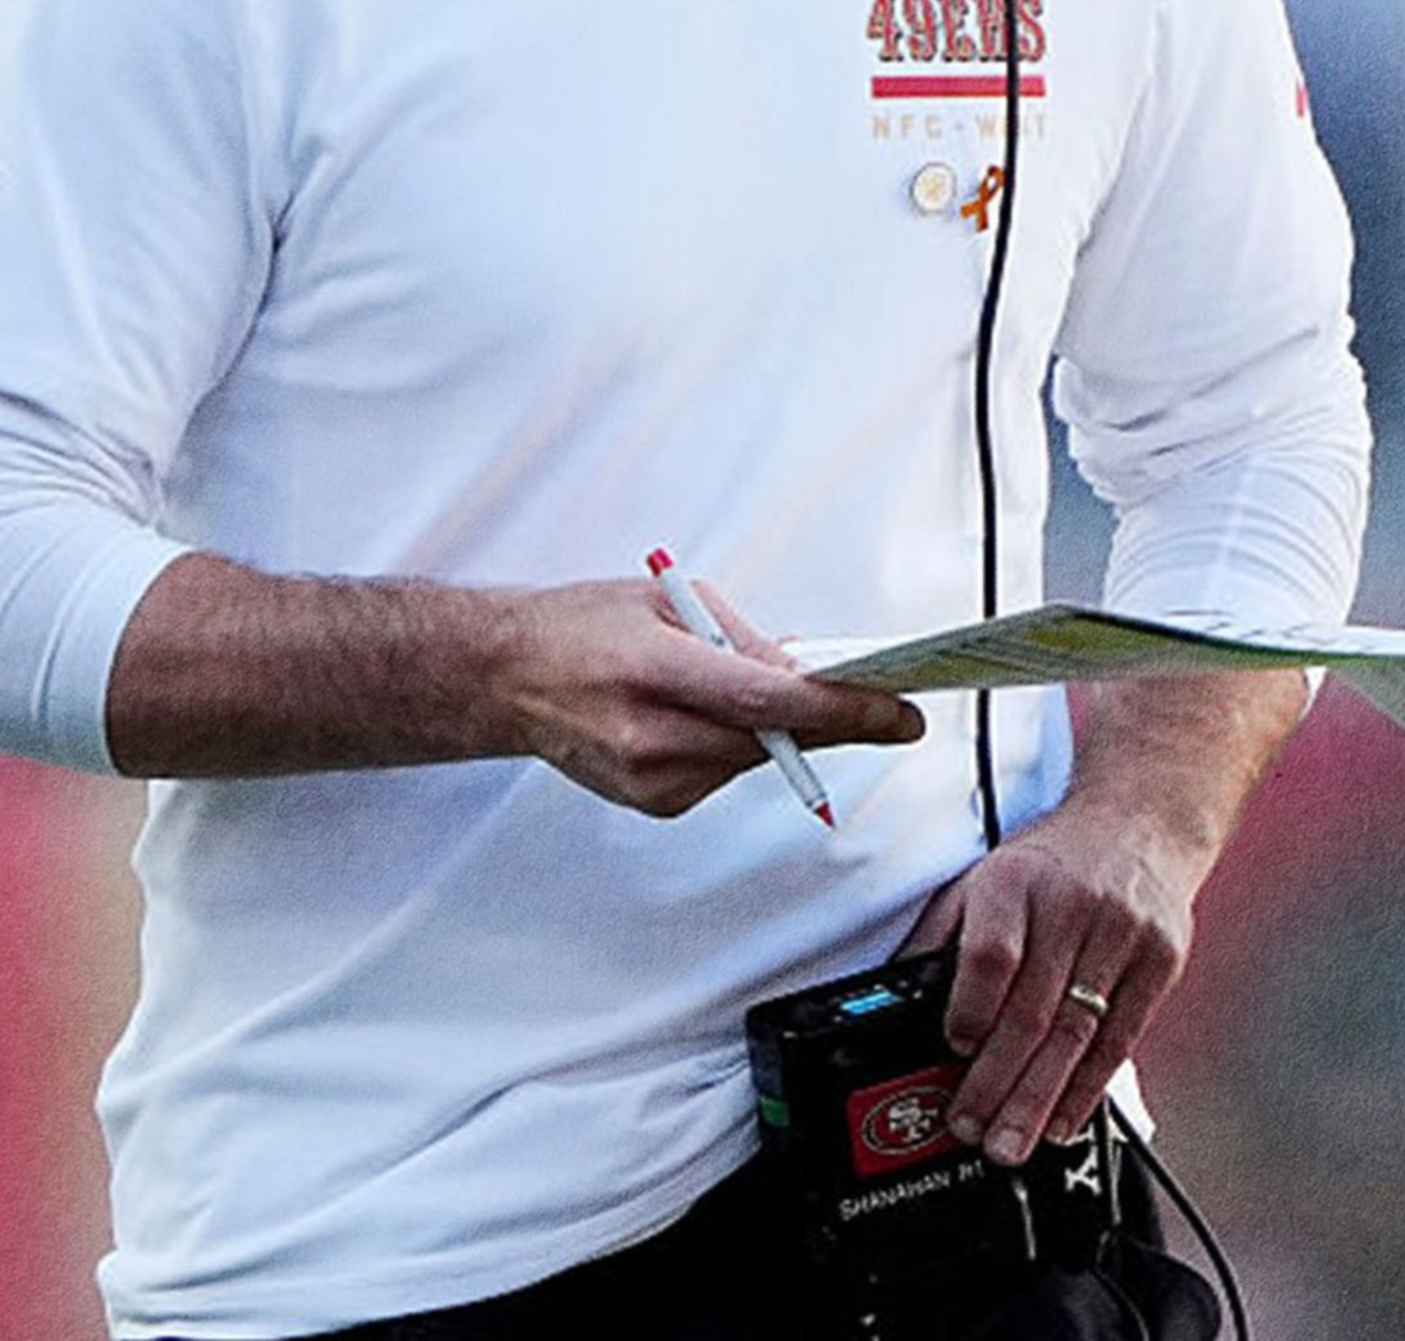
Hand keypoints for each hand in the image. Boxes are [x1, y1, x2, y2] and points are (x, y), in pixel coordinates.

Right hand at [494, 577, 922, 817]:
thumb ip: (740, 637)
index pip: (769, 700)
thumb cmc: (580, 628)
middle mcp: (650, 734)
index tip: (899, 712)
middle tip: (884, 705)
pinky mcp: (654, 804)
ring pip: (755, 759)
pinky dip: (737, 746)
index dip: (843, 710)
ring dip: (778, 729)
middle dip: (831, 720)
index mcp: (653, 668)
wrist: (505, 679)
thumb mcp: (663, 600)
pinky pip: (726, 774)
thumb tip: (809, 670)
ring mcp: (650, 779)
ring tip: (766, 691)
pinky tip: (710, 717)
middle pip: (773, 738)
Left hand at [895, 671, 1304, 1167]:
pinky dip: (1088, 1087)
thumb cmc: (1054, 859)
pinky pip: (1120, 1038)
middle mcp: (1073, 907)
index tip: (953, 1048)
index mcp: (1017, 881)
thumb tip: (898, 992)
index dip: (972, 1008)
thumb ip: (944, 932)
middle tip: (971, 1126)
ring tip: (1010, 1141)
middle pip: (1033, 1008)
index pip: (993, 953)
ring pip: (1077, 1032)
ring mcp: (1123, 937)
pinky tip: (1062, 1120)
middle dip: (998, 1080)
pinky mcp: (1159, 963)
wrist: (1142, 821)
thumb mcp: (986, 874)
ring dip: (1039, 1098)